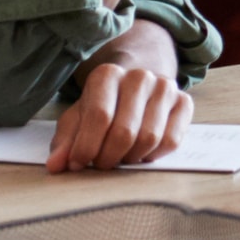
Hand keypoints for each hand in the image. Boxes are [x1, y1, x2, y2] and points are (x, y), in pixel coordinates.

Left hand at [49, 17, 191, 172]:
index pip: (99, 116)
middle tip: (101, 164)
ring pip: (149, 138)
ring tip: (120, 157)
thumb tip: (55, 166)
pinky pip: (171, 141)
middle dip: (109, 157)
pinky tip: (140, 153)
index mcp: (107, 74)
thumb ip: (65, 142)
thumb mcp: (78, 119)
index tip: (78, 164)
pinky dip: (153, 155)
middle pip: (124, 132)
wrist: (136, 85)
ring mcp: (165, 87)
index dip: (86, 147)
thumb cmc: (102, 106)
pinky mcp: (184, 102)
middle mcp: (139, 76)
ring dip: (131, 158)